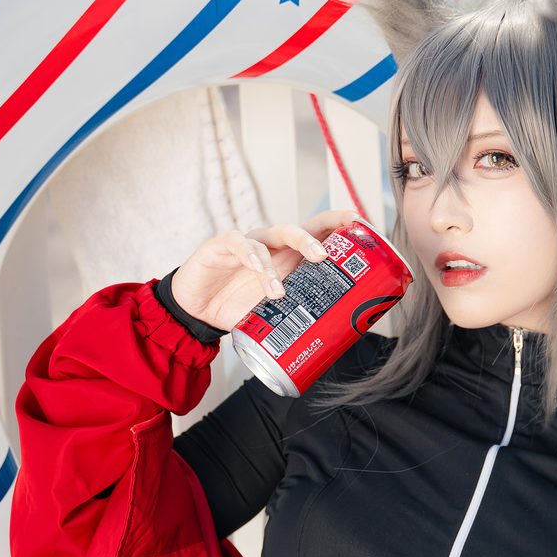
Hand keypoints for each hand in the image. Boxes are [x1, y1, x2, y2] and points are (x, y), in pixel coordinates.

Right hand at [170, 210, 362, 333]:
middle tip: (324, 257)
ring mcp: (248, 242)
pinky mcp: (221, 246)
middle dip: (315, 238)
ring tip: (278, 292)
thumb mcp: (274, 312)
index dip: (338, 223)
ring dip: (276, 265)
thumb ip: (297, 313)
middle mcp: (272, 244)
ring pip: (271, 237)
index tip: (359, 222)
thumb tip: (339, 334)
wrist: (197, 310)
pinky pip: (239, 243)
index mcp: (289, 256)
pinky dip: (250, 256)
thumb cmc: (239, 307)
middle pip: (298, 229)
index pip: (318, 231)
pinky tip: (256, 269)